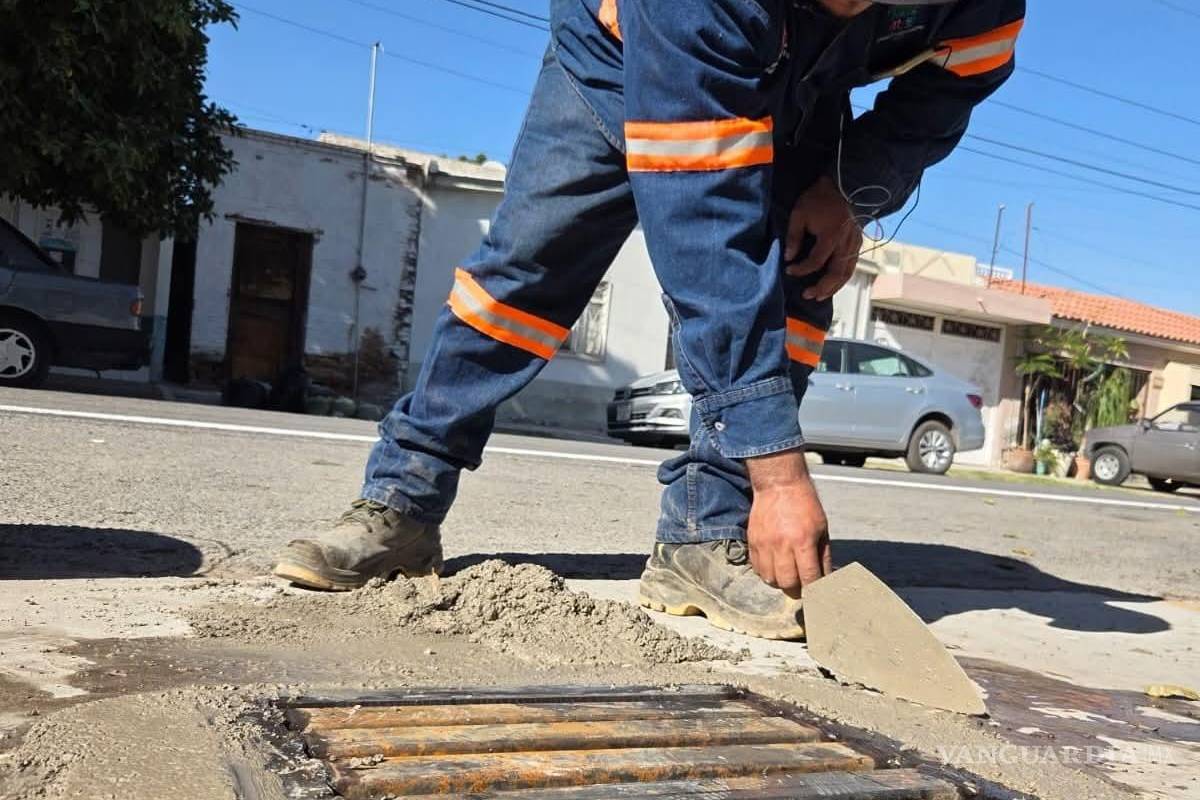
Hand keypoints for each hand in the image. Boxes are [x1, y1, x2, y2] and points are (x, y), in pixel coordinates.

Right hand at [744, 450, 832, 596]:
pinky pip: (757, 568)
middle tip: (801, 586)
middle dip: (796, 589)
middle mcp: (782, 545)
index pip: (808, 578)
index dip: (814, 589)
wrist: (779, 484)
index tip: (817, 591)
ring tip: (787, 576)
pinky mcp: (752, 541)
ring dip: (780, 582)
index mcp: (803, 541)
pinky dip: (766, 573)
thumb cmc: (804, 504)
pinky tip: (774, 567)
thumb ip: (823, 556)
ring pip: (770, 579)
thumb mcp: (822, 528)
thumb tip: (826, 578)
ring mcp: (764, 544)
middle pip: (787, 583)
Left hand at [784, 175, 862, 301]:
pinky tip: (833, 283)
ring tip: (820, 296)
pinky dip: (842, 278)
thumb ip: (794, 236)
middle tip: (807, 295)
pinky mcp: (858, 243)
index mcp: (831, 236)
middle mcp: (845, 243)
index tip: (789, 270)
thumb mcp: (800, 213)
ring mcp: (854, 244)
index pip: (816, 261)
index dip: (801, 269)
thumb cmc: (819, 198)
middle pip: (835, 273)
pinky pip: (852, 266)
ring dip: (833, 287)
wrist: (844, 185)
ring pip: (847, 273)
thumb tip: (789, 257)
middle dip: (821, 288)